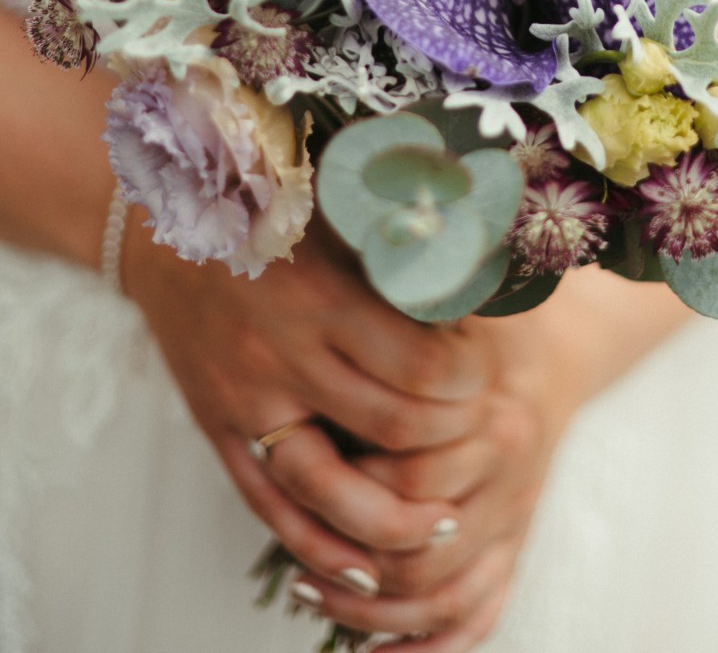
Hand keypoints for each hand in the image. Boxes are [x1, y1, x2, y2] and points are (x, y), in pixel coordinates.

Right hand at [122, 212, 491, 596]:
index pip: (422, 364)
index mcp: (321, 296)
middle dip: (453, 435)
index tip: (487, 368)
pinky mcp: (220, 431)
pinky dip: (322, 546)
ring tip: (448, 520)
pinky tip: (368, 568)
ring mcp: (246, 402)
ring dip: (400, 517)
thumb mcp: (338, 214)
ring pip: (333, 490)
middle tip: (480, 426)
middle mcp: (283, 355)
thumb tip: (482, 268)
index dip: (470, 376)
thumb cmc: (272, 212)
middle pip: (393, 426)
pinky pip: (271, 508)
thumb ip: (400, 246)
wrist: (167, 231)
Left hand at [277, 293, 581, 649]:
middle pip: (422, 546)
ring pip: (442, 594)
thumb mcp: (455, 314)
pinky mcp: (516, 545)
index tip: (302, 474)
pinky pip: (477, 616)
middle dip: (351, 554)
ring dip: (370, 609)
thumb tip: (341, 324)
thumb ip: (408, 324)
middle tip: (291, 546)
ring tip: (306, 592)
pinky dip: (427, 649)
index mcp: (492, 417)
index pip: (411, 476)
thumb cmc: (492, 325)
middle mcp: (508, 476)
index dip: (351, 483)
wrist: (565, 348)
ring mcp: (514, 518)